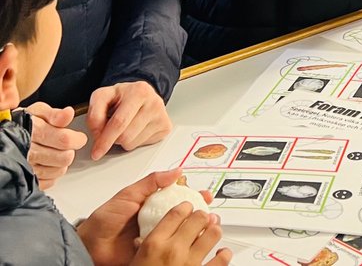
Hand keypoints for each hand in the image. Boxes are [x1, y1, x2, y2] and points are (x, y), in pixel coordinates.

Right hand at [24, 102, 86, 187]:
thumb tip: (69, 113)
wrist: (3, 136)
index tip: (79, 138)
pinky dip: (52, 174)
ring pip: (58, 171)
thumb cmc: (22, 124)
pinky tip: (48, 164)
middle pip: (64, 158)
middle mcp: (29, 151)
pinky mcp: (25, 178)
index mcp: (34, 132)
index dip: (77, 139)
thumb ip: (55, 114)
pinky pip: (48, 182)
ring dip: (61, 163)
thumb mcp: (37, 112)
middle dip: (69, 151)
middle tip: (65, 146)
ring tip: (54, 154)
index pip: (65, 140)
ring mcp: (26, 166)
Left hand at [77, 168, 228, 265]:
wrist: (90, 247)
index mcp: (152, 205)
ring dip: (193, 228)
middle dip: (199, 213)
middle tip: (208, 212)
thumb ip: (151, 182)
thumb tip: (176, 171)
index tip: (204, 195)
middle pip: (184, 215)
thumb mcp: (128, 195)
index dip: (193, 196)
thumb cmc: (103, 221)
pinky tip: (187, 240)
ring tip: (203, 225)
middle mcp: (156, 220)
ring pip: (180, 232)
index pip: (179, 198)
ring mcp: (155, 237)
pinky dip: (180, 245)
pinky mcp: (152, 253)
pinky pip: (169, 248)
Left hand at [87, 81, 172, 159]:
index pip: (119, 122)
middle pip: (126, 136)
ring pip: (132, 143)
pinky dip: (134, 141)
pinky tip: (135, 129)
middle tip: (110, 132)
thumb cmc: (121, 97)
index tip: (97, 152)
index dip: (105, 140)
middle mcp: (154, 102)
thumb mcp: (102, 97)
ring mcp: (162, 115)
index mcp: (139, 91)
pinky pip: (142, 145)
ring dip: (123, 140)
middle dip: (113, 139)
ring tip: (125, 127)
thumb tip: (99, 135)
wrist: (141, 94)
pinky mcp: (165, 127)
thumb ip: (94, 114)